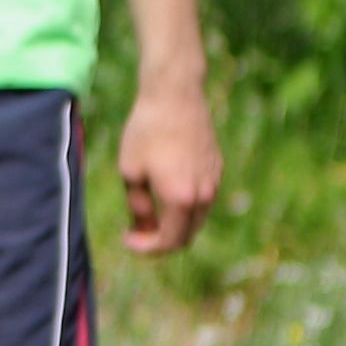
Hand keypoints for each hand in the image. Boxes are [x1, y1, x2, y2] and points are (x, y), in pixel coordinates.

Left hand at [118, 72, 221, 254]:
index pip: (170, 241)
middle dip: (161, 240)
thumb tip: (144, 227)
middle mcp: (204, 195)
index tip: (128, 240)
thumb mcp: (131, 170)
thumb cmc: (146, 131)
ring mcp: (214, 181)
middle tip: (136, 232)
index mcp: (182, 199)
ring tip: (147, 213)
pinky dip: (185, 205)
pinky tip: (164, 191)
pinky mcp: (217, 168)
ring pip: (196, 217)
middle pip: (187, 235)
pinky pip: (202, 198)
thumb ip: (138, 205)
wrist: (175, 97)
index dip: (147, 248)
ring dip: (174, 223)